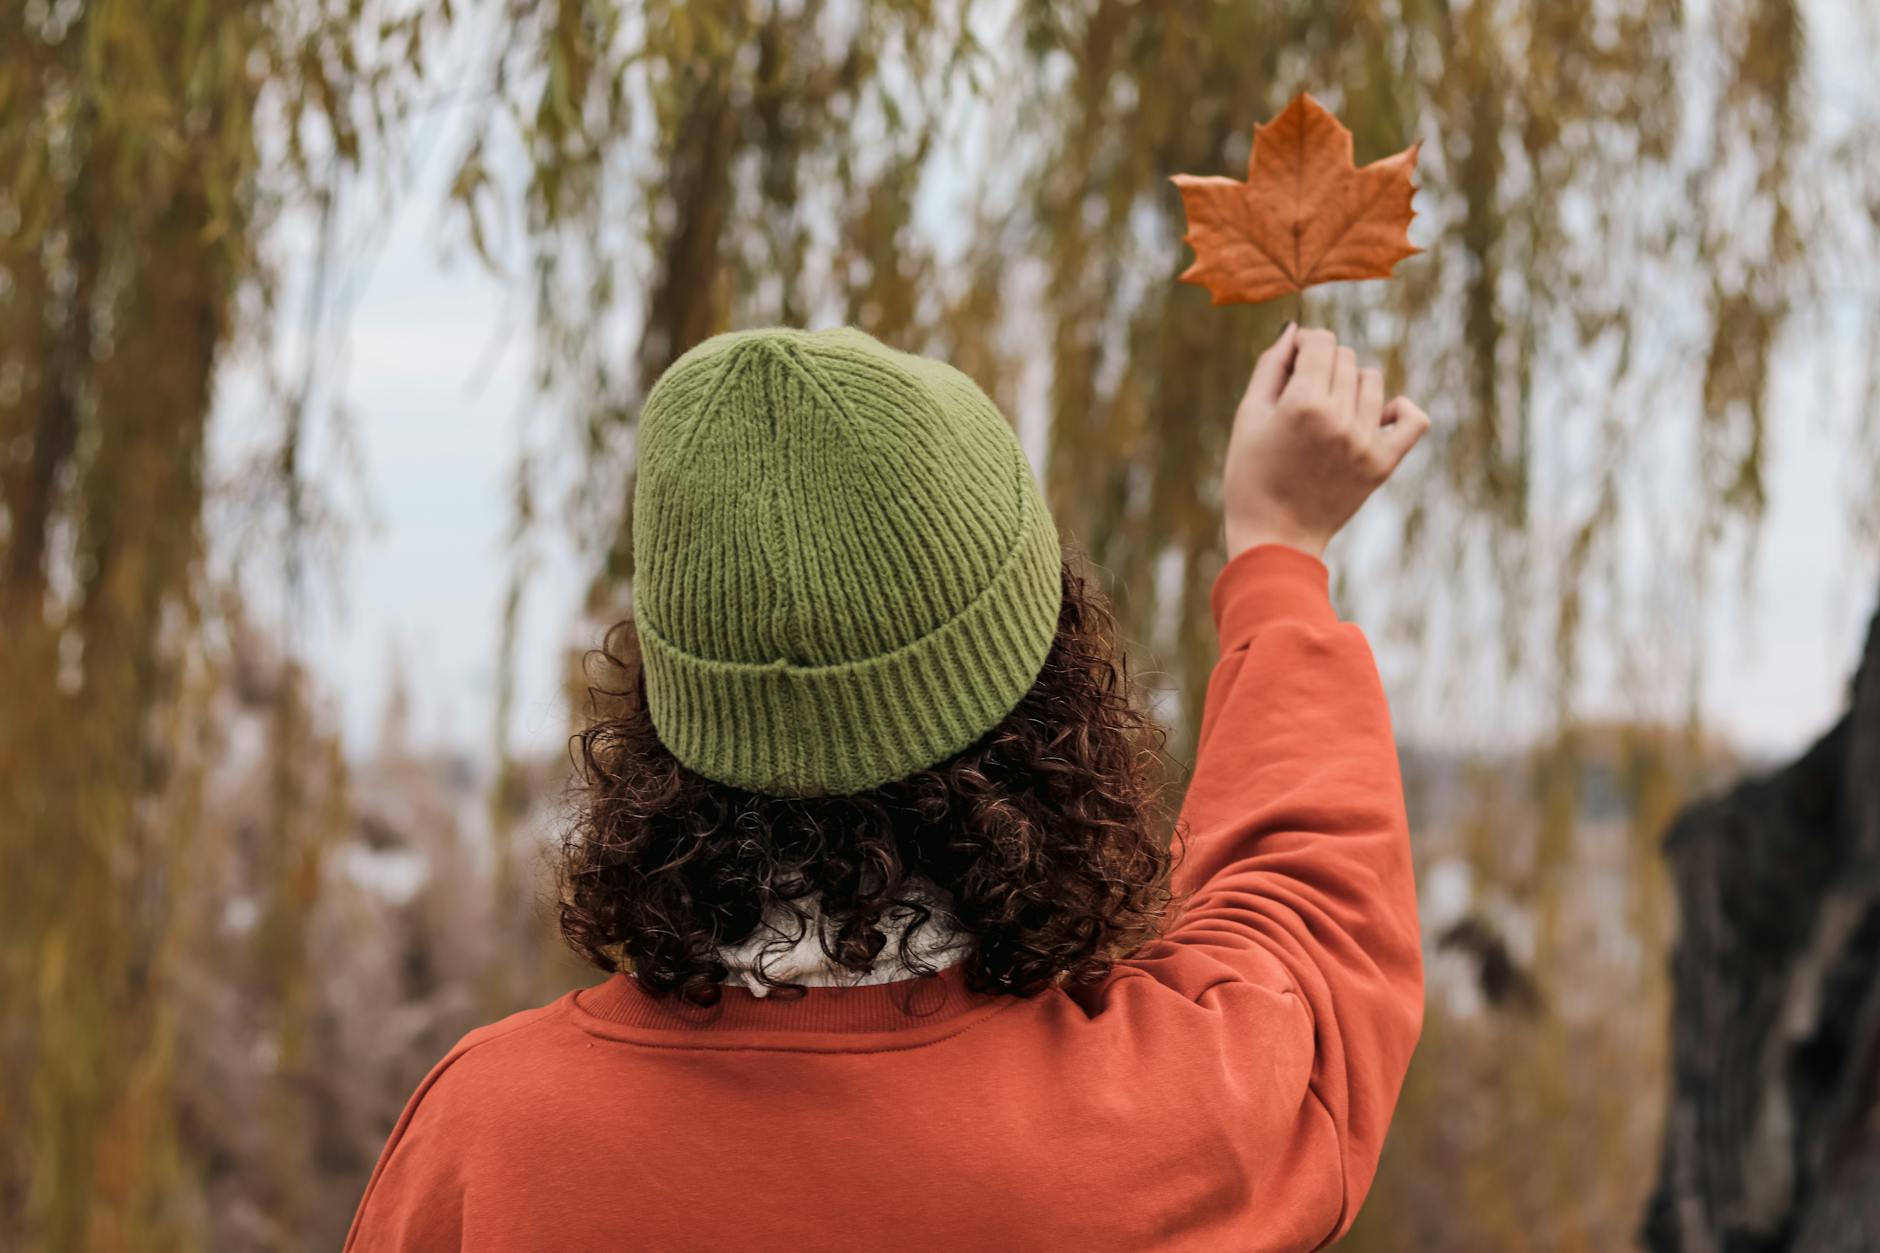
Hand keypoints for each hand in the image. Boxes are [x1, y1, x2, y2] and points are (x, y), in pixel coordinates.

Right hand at [1221, 324, 1429, 560]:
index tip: (1293, 363)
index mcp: (1301, 404)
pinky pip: (1412, 417)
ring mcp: (1364, 442)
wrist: (1275, 536)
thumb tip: (1295, 331)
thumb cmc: (1251, 475)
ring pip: (1372, 380)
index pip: (1321, 342)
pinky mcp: (1383, 463)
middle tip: (1303, 397)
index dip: (1305, 345)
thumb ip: (1270, 367)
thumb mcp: (1248, 416)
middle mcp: (1338, 419)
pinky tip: (1374, 416)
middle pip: (1346, 358)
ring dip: (1351, 386)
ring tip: (1330, 412)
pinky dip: (1398, 408)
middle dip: (1324, 367)